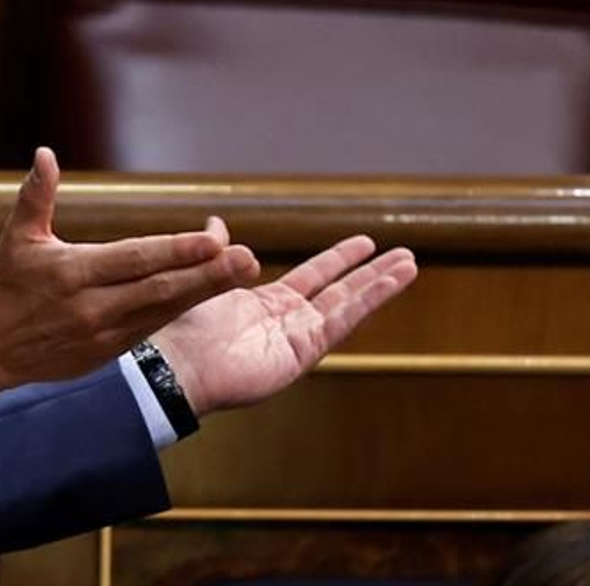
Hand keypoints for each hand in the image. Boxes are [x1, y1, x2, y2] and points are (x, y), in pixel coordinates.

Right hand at [0, 147, 260, 422]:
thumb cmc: (4, 285)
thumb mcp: (17, 237)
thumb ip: (36, 195)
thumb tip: (45, 153)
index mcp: (73, 273)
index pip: (135, 259)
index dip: (176, 250)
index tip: (214, 237)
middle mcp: (94, 306)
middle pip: (161, 288)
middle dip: (209, 274)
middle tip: (249, 258)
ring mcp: (104, 334)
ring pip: (164, 310)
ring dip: (206, 292)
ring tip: (244, 273)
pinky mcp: (108, 352)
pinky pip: (153, 327)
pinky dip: (182, 309)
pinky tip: (212, 294)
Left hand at [151, 234, 417, 415]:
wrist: (179, 366)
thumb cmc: (186, 331)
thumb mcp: (207, 281)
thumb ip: (221, 253)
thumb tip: (216, 223)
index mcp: (267, 303)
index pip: (313, 276)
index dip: (339, 259)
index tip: (364, 243)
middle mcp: (289, 320)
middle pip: (340, 290)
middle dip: (371, 273)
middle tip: (403, 254)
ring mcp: (298, 337)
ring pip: (349, 304)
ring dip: (380, 284)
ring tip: (410, 264)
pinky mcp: (304, 351)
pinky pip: (342, 320)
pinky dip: (369, 300)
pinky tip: (391, 282)